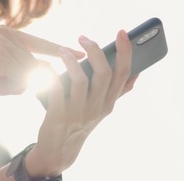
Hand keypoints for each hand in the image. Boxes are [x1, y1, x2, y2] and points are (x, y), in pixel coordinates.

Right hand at [0, 25, 83, 100]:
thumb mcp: (0, 71)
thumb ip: (21, 69)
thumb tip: (48, 75)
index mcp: (8, 34)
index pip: (40, 43)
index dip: (61, 49)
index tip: (83, 52)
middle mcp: (7, 33)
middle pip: (34, 64)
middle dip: (22, 83)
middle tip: (2, 88)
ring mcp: (3, 42)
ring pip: (29, 72)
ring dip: (15, 86)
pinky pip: (21, 75)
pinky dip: (12, 86)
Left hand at [25, 30, 137, 176]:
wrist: (59, 150)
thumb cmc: (81, 122)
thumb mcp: (102, 109)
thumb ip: (118, 91)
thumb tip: (137, 72)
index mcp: (109, 102)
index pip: (123, 74)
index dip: (125, 52)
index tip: (122, 32)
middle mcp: (97, 107)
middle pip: (104, 74)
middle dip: (96, 51)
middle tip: (83, 37)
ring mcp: (78, 113)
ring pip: (81, 81)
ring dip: (71, 61)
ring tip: (63, 50)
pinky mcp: (58, 117)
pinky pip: (56, 91)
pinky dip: (50, 76)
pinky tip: (46, 66)